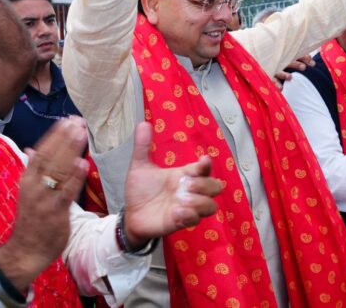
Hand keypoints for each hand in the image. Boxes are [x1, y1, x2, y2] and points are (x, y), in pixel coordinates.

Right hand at [0, 117, 89, 293]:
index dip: (54, 135)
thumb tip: (31, 149)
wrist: (27, 251)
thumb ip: (33, 170)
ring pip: (59, 169)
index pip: (41, 151)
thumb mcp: (27, 192)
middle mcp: (35, 186)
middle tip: (78, 121)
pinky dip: (75, 177)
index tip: (66, 120)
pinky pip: (67, 192)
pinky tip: (82, 163)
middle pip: (51, 156)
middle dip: (64, 137)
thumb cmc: (31, 220)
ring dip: (71, 150)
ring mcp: (45, 198)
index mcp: (28, 179)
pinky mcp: (56, 212)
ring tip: (81, 133)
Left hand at [123, 122, 222, 246]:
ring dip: (200, 202)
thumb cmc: (140, 190)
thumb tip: (143, 123)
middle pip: (215, 187)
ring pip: (211, 206)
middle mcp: (190, 191)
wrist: (130, 213)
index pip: (204, 168)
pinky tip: (175, 213)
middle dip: (206, 185)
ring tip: (180, 200)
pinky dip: (188, 216)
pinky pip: (195, 221)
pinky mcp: (181, 222)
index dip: (207, 165)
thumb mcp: (140, 166)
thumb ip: (143, 146)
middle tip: (186, 186)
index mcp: (183, 175)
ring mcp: (187, 207)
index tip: (203, 161)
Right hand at [273, 55, 315, 88]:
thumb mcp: (290, 59)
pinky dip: (276, 84)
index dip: (304, 58)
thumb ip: (301, 59)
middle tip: (304, 68)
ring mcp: (275, 70)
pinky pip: (273, 81)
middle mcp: (281, 63)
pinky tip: (281, 88)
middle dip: (296, 64)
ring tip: (290, 77)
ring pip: (279, 72)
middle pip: (289, 62)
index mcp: (288, 57)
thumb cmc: (282, 63)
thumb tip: (311, 60)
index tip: (313, 64)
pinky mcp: (269, 77)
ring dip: (284, 74)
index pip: (297, 55)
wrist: (264, 63)